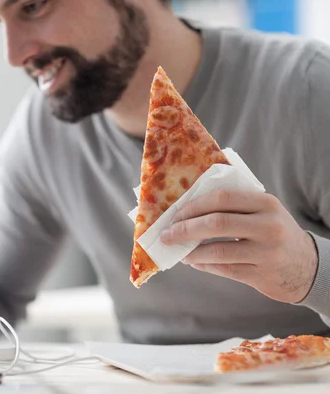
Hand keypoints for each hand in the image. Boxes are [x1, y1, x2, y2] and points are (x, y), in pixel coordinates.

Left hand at [160, 189, 318, 303]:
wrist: (308, 266)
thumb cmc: (272, 233)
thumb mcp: (263, 212)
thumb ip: (233, 205)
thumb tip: (186, 209)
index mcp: (266, 203)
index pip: (222, 198)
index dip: (194, 205)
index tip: (175, 214)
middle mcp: (268, 226)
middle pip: (217, 223)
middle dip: (186, 229)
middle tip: (166, 234)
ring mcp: (266, 253)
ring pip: (218, 251)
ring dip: (191, 251)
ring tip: (178, 251)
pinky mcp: (262, 275)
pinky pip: (224, 269)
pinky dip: (203, 265)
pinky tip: (193, 261)